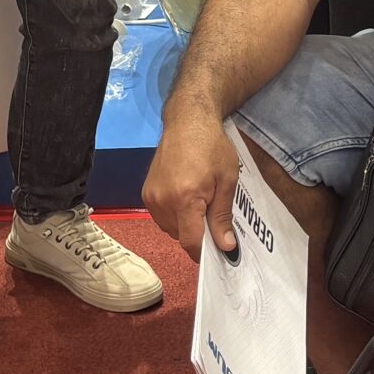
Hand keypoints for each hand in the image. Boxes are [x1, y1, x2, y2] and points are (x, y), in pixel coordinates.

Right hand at [143, 108, 239, 259]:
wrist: (187, 121)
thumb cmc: (212, 147)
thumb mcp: (227, 180)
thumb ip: (223, 216)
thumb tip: (226, 247)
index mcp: (185, 199)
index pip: (192, 242)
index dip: (206, 251)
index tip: (220, 250)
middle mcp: (163, 201)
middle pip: (181, 237)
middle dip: (198, 233)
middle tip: (213, 214)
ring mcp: (151, 198)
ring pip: (171, 229)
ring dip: (185, 225)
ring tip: (199, 201)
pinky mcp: (146, 193)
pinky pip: (162, 218)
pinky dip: (175, 215)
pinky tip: (186, 197)